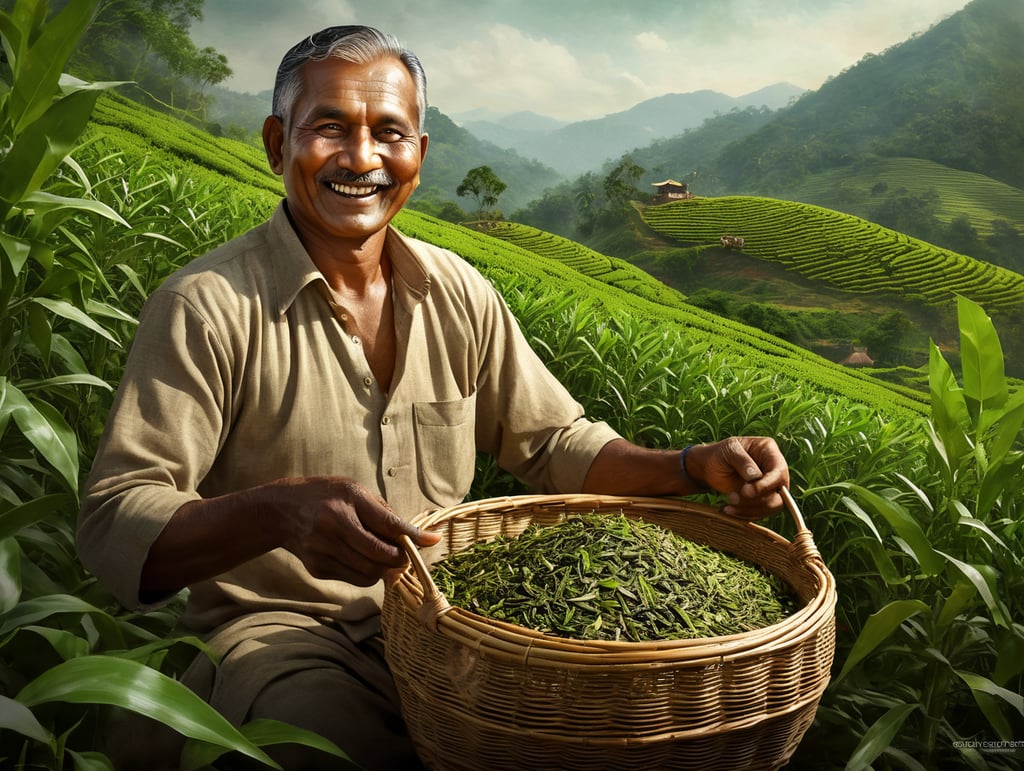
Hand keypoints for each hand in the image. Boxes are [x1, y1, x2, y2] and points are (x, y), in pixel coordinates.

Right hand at [264, 477, 440, 585]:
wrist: (280, 511)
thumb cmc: (324, 495)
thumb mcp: (353, 490)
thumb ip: (381, 511)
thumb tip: (414, 534)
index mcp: (344, 503)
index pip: (387, 524)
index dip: (412, 536)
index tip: (432, 540)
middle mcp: (332, 528)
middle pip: (380, 555)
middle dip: (399, 558)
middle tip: (404, 553)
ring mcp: (322, 552)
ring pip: (370, 573)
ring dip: (384, 569)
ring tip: (385, 556)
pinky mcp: (317, 569)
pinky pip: (355, 579)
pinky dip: (367, 573)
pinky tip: (362, 558)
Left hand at [685, 437, 789, 518]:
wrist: (709, 467)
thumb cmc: (719, 454)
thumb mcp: (728, 451)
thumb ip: (742, 461)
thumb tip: (755, 476)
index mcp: (768, 451)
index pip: (778, 471)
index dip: (767, 484)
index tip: (747, 491)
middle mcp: (774, 469)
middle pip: (780, 492)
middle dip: (758, 499)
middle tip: (732, 498)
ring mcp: (770, 485)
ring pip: (773, 505)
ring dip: (751, 509)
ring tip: (729, 503)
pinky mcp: (762, 499)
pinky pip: (762, 512)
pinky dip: (746, 514)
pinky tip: (729, 510)